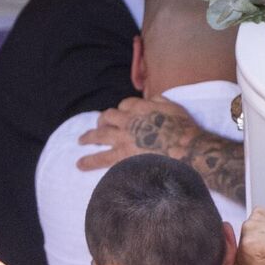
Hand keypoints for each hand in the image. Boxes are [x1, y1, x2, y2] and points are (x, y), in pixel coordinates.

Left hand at [77, 97, 196, 170]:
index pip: (125, 104)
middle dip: (102, 120)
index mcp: (140, 107)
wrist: (184, 150)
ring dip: (88, 137)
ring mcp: (123, 139)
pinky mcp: (122, 157)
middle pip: (108, 116)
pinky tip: (80, 164)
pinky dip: (90, 161)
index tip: (124, 114)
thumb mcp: (174, 107)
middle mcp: (128, 121)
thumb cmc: (183, 129)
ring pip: (99, 136)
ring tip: (80, 141)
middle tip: (99, 125)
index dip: (123, 109)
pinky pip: (101, 159)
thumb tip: (150, 99)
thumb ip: (159, 101)